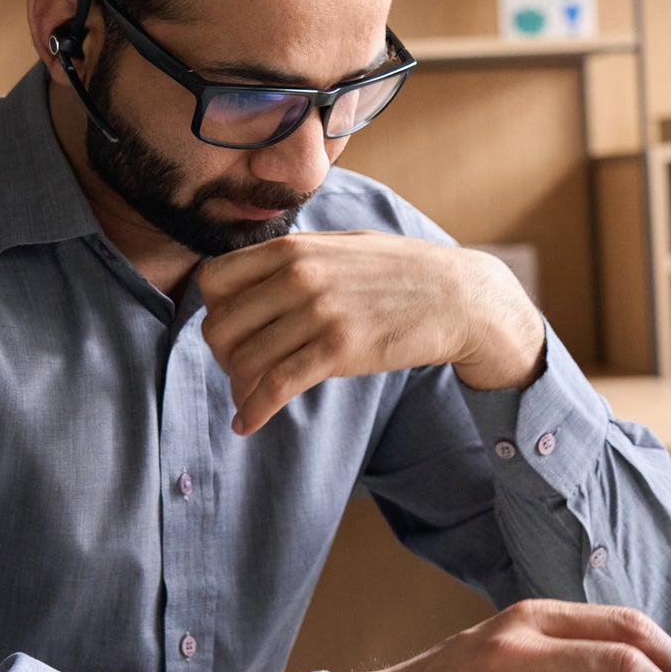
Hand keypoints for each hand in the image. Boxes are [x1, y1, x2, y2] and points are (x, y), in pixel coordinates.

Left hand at [197, 231, 544, 433]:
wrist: (457, 296)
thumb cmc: (400, 272)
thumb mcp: (342, 246)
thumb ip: (296, 259)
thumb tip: (251, 281)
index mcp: (292, 248)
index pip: (214, 280)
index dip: (213, 309)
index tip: (230, 329)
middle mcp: (298, 277)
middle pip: (221, 325)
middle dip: (222, 355)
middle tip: (240, 369)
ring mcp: (318, 313)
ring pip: (245, 360)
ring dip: (239, 388)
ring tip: (249, 399)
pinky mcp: (339, 350)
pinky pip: (276, 386)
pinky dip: (254, 411)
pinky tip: (247, 425)